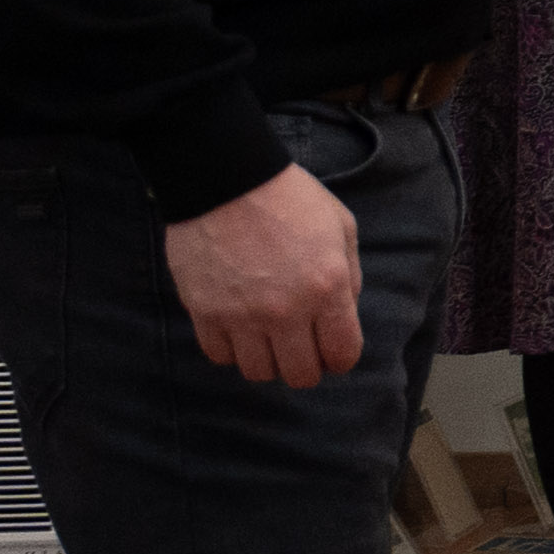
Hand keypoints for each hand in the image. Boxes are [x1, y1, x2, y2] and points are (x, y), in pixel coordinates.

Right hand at [167, 158, 365, 386]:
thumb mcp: (341, 226)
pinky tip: (238, 329)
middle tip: (302, 348)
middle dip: (307, 366)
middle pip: (300, 374)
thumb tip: (345, 309)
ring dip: (267, 361)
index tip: (334, 350)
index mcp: (327, 289)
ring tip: (268, 339)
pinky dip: (231, 350)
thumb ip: (349, 274)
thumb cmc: (289, 197)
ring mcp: (242, 315)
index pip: (342, 355)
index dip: (341, 358)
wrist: (226, 178)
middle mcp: (286, 310)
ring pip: (258, 372)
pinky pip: (219, 356)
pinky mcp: (204, 312)